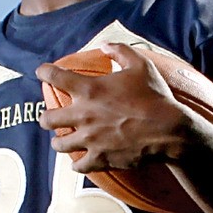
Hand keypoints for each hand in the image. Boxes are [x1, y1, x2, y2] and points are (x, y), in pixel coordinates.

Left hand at [36, 42, 211, 173]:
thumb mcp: (141, 65)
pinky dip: (77, 164)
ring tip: (62, 140)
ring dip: (59, 141)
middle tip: (50, 117)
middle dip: (46, 117)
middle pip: (47, 118)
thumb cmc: (155, 97)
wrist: (170, 131)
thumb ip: (119, 51)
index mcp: (89, 89)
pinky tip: (78, 162)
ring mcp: (90, 139)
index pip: (53, 76)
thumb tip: (104, 46)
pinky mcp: (100, 158)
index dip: (44, 72)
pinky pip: (78, 166)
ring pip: (59, 144)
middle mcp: (83, 115)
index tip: (42, 72)